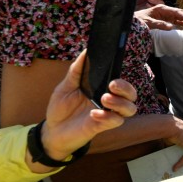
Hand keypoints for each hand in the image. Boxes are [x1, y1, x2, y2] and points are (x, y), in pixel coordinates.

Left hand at [33, 50, 137, 170]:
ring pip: (130, 109)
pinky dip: (108, 117)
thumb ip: (76, 70)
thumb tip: (86, 51)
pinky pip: (115, 122)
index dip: (123, 77)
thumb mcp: (65, 86)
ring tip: (104, 99)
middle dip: (126, 88)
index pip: (121, 82)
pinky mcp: (102, 127)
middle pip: (131, 94)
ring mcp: (107, 114)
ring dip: (121, 103)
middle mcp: (108, 101)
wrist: (51, 130)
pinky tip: (94, 114)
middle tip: (112, 85)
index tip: (115, 74)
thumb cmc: (60, 107)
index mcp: (102, 89)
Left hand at [134, 3, 182, 29]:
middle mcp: (166, 11)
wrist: (134, 21)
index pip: (176, 12)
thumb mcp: (148, 23)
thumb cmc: (139, 21)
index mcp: (162, 9)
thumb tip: (171, 28)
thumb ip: (160, 25)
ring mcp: (167, 16)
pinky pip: (178, 21)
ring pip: (181, 17)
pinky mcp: (167, 20)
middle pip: (181, 13)